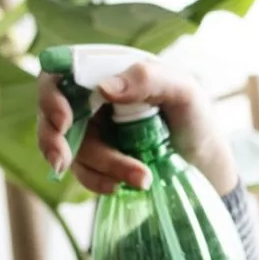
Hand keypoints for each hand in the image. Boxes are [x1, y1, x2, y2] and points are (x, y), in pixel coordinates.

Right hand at [37, 60, 238, 196]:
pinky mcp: (97, 162)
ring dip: (100, 167)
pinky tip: (121, 186)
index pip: (62, 73)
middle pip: (51, 115)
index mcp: (108, 72)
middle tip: (62, 161)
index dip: (50, 95)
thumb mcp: (183, 92)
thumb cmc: (196, 119)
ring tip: (142, 178)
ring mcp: (93, 133)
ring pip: (70, 150)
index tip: (63, 120)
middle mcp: (94, 101)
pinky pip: (82, 173)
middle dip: (52, 140)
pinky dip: (98, 182)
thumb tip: (104, 87)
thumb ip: (147, 79)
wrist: (208, 166)